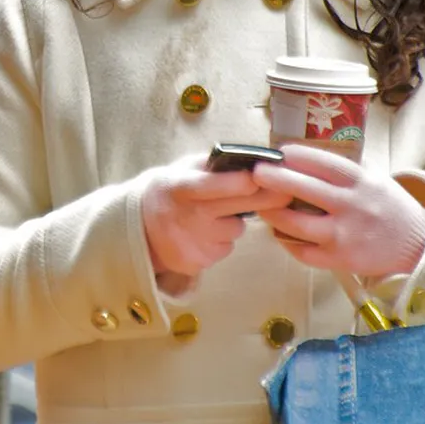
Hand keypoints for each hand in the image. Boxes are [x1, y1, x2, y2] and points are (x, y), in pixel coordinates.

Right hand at [141, 154, 292, 277]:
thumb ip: (212, 164)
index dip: (244, 181)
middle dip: (266, 198)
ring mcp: (194, 243)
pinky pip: (227, 246)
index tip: (264, 176)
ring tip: (212, 215)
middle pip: (239, 208)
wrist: (139, 227)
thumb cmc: (170, 190)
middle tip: (285, 191)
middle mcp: (188, 217)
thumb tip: (252, 161)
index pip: (217, 185)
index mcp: (181, 187)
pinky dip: (222, 239)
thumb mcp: (182, 169)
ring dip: (234, 221)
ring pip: (236, 229)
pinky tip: (204, 233)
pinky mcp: (199, 263)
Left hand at [251, 145, 424, 276]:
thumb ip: (345, 168)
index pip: (323, 163)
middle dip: (274, 178)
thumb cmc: (388, 207)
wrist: (416, 247)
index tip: (279, 151)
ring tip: (260, 205)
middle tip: (255, 173)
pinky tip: (278, 231)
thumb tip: (302, 154)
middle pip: (304, 189)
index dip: (297, 155)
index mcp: (360, 181)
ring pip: (296, 223)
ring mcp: (344, 235)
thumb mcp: (375, 178)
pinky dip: (286, 240)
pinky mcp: (339, 260)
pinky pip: (302, 251)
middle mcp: (351, 206)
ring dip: (273, 213)